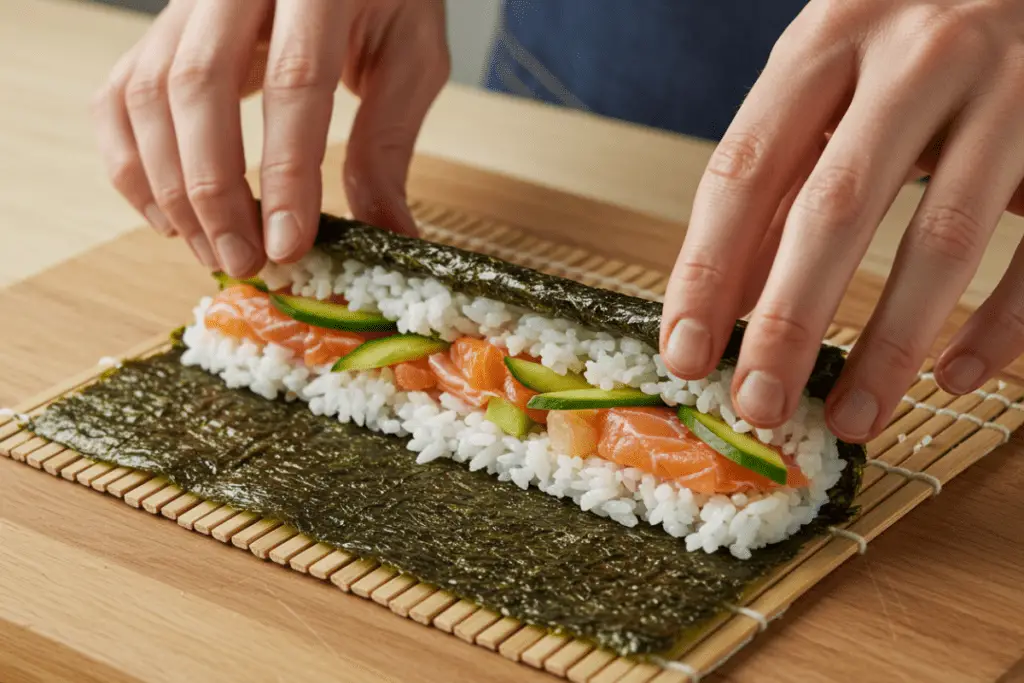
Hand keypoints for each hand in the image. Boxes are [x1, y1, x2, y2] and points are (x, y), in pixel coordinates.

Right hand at [93, 0, 448, 276]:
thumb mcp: (410, 57)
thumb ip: (389, 142)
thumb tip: (391, 236)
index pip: (294, 79)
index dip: (287, 171)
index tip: (288, 245)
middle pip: (200, 85)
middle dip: (216, 189)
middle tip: (244, 259)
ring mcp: (187, 1)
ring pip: (150, 92)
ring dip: (171, 186)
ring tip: (212, 249)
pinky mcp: (161, 27)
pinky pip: (120, 94)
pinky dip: (131, 162)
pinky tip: (167, 215)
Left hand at [660, 0, 1023, 442]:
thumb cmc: (917, 34)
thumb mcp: (834, 75)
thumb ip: (784, 173)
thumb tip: (729, 297)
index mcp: (829, 38)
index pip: (745, 171)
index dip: (707, 271)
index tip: (685, 354)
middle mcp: (919, 55)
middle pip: (835, 208)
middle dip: (789, 321)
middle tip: (759, 405)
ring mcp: (1012, 87)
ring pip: (944, 237)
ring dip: (890, 343)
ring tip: (853, 417)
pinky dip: (1001, 324)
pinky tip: (955, 377)